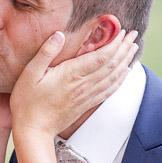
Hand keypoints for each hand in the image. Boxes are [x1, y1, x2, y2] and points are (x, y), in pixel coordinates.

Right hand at [10, 29, 138, 138]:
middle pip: (111, 65)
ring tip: (133, 49)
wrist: (33, 131)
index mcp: (71, 74)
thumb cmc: (27, 102)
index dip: (115, 43)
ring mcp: (86, 96)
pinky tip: (125, 73)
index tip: (123, 31)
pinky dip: (120, 80)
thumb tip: (59, 34)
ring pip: (113, 77)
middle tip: (133, 35)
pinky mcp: (86, 105)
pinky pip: (109, 90)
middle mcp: (83, 85)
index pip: (101, 56)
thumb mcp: (30, 73)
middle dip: (124, 48)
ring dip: (125, 61)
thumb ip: (46, 52)